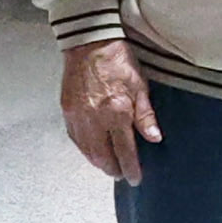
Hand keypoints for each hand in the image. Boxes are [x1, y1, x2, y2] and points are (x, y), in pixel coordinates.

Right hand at [62, 40, 159, 184]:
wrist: (89, 43)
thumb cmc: (118, 61)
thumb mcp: (140, 86)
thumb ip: (146, 115)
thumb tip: (154, 138)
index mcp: (116, 113)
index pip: (124, 151)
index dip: (130, 168)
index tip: (135, 179)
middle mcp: (95, 120)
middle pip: (103, 157)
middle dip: (113, 169)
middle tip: (121, 174)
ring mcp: (78, 117)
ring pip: (87, 151)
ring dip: (98, 162)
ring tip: (108, 166)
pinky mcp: (67, 111)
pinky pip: (76, 139)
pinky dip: (85, 150)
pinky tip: (92, 151)